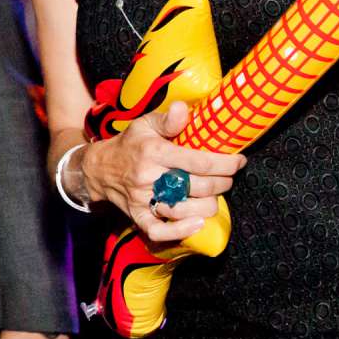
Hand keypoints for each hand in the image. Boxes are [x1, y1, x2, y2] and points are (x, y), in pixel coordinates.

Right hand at [77, 102, 244, 244]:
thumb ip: (167, 119)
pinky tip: (197, 224)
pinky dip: (180, 231)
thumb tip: (184, 108)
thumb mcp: (145, 124)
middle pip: (198, 187)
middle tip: (229, 177)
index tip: (239, 161)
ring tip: (215, 196)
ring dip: (208, 205)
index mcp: (154, 152)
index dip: (226, 163)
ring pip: (184, 210)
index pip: (199, 162)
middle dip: (222, 183)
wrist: (98, 168)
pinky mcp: (137, 215)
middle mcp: (149, 177)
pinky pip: (158, 231)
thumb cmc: (129, 144)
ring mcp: (143, 199)